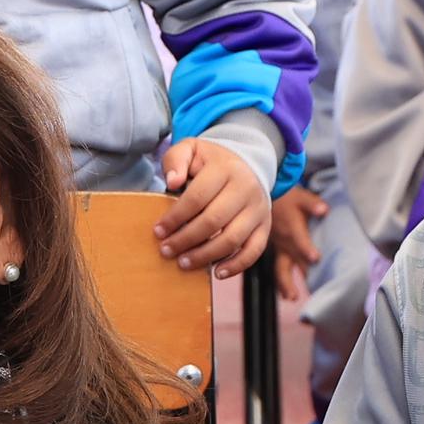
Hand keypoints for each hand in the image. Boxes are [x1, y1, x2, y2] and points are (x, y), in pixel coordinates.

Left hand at [154, 137, 271, 275]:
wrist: (248, 163)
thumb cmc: (212, 162)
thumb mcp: (192, 149)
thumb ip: (176, 160)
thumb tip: (172, 182)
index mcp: (225, 169)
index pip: (197, 198)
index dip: (175, 217)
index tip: (158, 231)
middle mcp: (246, 189)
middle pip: (213, 221)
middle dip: (186, 240)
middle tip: (166, 251)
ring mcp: (258, 209)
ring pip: (232, 239)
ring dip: (205, 256)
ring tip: (183, 263)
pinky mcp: (265, 226)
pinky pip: (254, 251)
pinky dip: (237, 266)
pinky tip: (217, 273)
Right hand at [266, 186, 327, 303]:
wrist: (266, 195)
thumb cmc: (286, 196)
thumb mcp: (300, 196)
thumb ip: (313, 204)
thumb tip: (324, 209)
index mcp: (292, 227)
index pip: (299, 239)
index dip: (307, 248)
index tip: (315, 258)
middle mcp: (285, 241)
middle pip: (291, 261)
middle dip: (297, 276)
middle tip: (303, 293)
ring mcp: (279, 248)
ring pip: (282, 268)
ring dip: (286, 283)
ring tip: (291, 297)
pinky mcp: (276, 251)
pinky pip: (278, 268)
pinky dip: (282, 281)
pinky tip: (286, 293)